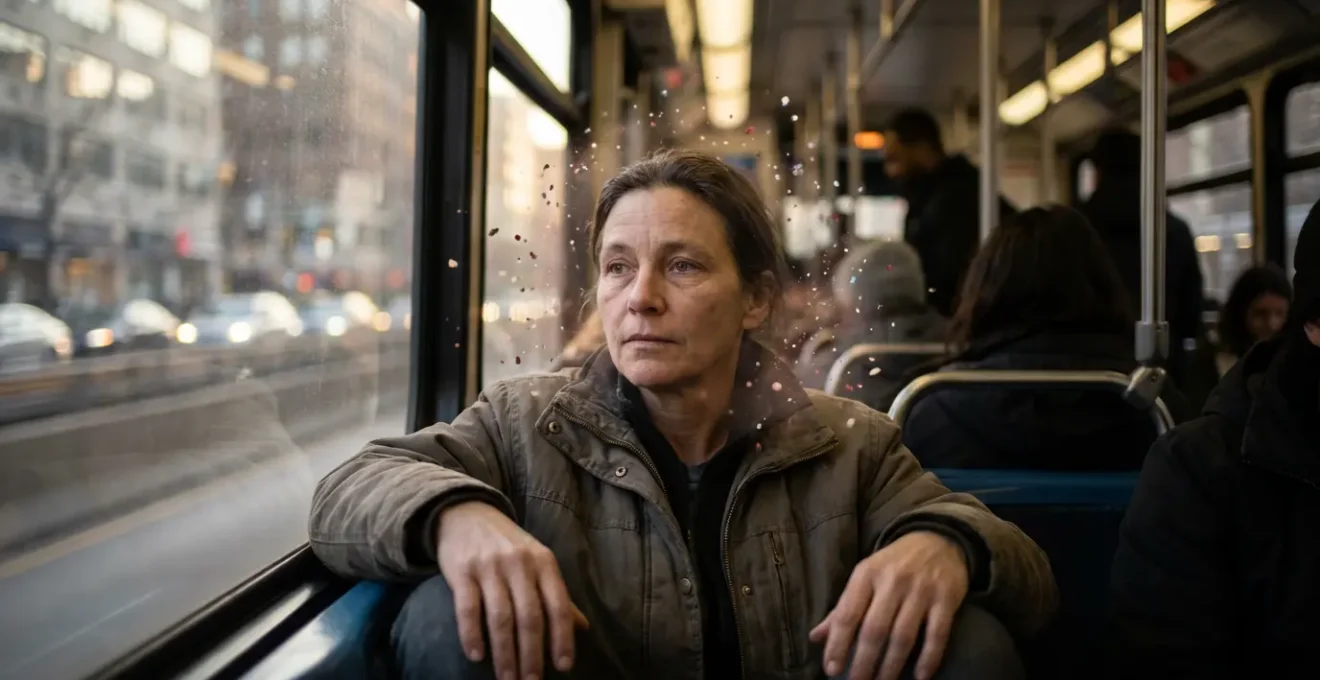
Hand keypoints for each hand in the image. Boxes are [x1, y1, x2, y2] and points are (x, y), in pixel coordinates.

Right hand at [436, 501, 588, 679]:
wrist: (466, 514)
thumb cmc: (508, 545)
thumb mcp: (537, 562)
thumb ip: (556, 595)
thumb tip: (582, 628)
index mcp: (544, 562)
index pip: (558, 605)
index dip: (562, 638)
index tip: (564, 666)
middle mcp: (519, 563)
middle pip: (529, 616)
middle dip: (532, 654)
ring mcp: (490, 566)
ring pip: (500, 617)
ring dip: (504, 653)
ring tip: (506, 678)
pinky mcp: (462, 570)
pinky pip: (467, 608)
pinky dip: (472, 634)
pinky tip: (476, 656)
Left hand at [810, 531, 969, 679]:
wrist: (938, 539)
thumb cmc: (894, 564)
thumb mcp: (865, 577)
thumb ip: (842, 608)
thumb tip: (816, 637)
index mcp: (866, 574)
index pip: (847, 614)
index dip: (838, 644)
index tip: (831, 670)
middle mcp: (892, 581)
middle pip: (874, 630)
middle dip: (864, 662)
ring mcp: (921, 589)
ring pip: (903, 636)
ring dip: (892, 666)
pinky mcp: (946, 598)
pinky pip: (937, 634)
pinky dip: (929, 658)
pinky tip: (920, 677)